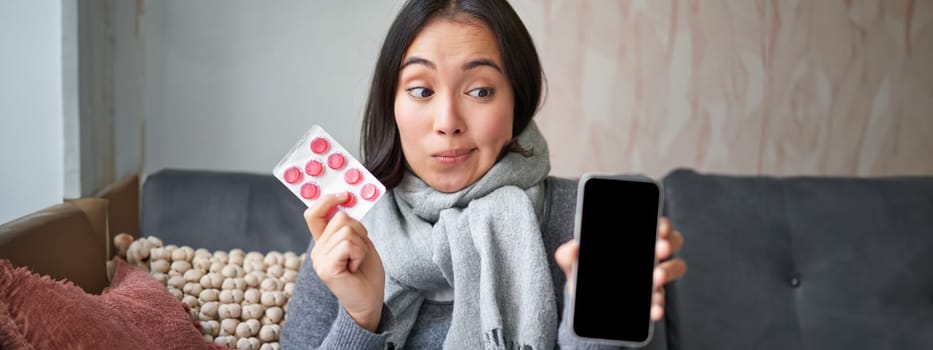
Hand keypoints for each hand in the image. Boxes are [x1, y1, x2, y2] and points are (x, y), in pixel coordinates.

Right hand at [305, 192, 384, 330]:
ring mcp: (319, 259)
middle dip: (359, 230)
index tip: (344, 194)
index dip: (327, 200)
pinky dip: (359, 253)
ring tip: (357, 261)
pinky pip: (347, 244)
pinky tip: (355, 267)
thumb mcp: (360, 242)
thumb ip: (350, 226)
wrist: (370, 301)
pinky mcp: (326, 268)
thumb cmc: (366, 272)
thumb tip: (346, 202)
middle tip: (360, 251)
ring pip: (346, 230)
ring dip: (361, 245)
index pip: (314, 213)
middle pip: (340, 218)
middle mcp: (317, 250)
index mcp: (323, 242)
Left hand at [555, 217, 686, 320]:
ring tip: (656, 278)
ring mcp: (654, 276)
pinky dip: (659, 304)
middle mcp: (650, 254)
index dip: (662, 224)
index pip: (656, 224)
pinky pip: (661, 300)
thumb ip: (568, 254)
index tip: (659, 228)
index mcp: (635, 239)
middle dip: (668, 244)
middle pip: (672, 242)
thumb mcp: (574, 261)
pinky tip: (653, 309)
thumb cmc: (585, 272)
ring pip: (674, 268)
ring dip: (668, 271)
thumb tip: (572, 248)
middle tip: (658, 249)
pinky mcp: (652, 299)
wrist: (585, 302)